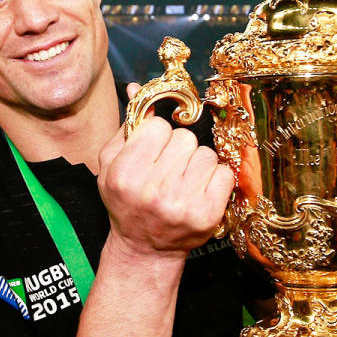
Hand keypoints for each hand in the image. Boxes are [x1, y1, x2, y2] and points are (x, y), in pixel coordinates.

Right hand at [97, 84, 233, 260]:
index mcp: (125, 173)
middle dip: (180, 149)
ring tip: (183, 181)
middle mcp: (152, 190)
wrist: (144, 248)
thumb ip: (127, 126)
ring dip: (198, 164)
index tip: (154, 152)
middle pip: (186, 138)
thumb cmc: (126, 202)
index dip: (158, 136)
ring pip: (207, 154)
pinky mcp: (207, 215)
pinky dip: (215, 179)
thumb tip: (139, 87)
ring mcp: (182, 204)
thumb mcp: (112, 165)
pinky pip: (224, 174)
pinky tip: (199, 191)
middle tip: (169, 168)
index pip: (159, 127)